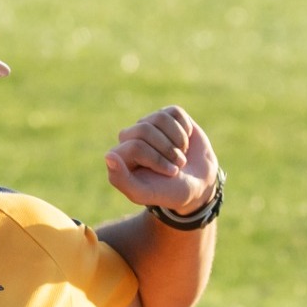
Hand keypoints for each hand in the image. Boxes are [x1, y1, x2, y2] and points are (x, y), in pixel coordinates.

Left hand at [104, 105, 219, 214]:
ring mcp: (148, 124)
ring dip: (179, 141)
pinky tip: (185, 143)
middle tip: (178, 165)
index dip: (158, 159)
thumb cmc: (169, 191)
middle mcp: (130, 137)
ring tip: (181, 156)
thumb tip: (109, 156)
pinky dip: (186, 130)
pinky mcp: (166, 115)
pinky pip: (175, 113)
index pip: (136, 146)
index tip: (171, 173)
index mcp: (120, 156)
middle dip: (168, 150)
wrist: (198, 184)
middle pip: (145, 130)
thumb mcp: (144, 193)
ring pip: (160, 118)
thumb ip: (121, 180)